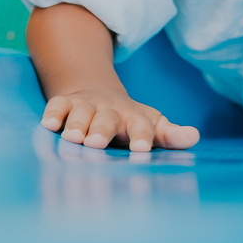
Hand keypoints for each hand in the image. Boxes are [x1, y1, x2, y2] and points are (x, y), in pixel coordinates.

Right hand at [41, 86, 198, 151]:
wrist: (96, 92)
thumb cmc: (128, 120)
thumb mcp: (151, 124)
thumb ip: (170, 134)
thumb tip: (194, 137)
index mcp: (134, 118)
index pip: (141, 127)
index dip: (142, 137)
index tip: (140, 151)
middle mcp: (110, 110)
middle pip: (107, 119)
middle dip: (101, 131)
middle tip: (96, 145)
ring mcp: (86, 105)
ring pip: (81, 113)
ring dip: (77, 124)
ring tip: (73, 138)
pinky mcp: (65, 103)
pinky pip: (58, 105)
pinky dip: (53, 113)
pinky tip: (48, 125)